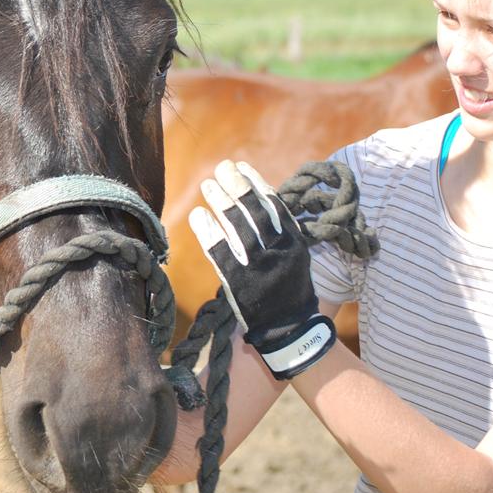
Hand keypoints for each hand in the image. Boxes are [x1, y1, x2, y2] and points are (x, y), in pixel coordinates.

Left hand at [189, 160, 334, 379]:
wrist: (289, 327)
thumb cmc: (290, 286)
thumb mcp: (295, 254)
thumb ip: (279, 229)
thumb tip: (258, 197)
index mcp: (294, 241)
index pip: (274, 204)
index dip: (256, 182)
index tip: (242, 166)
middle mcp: (277, 250)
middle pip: (253, 211)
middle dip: (236, 185)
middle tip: (221, 168)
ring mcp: (257, 265)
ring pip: (237, 226)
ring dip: (220, 202)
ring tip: (208, 184)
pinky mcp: (238, 281)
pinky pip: (219, 251)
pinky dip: (208, 231)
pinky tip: (198, 215)